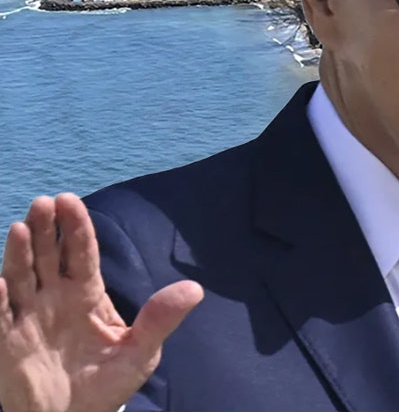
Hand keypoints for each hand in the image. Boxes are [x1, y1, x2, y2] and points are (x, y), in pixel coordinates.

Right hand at [0, 194, 202, 411]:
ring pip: (21, 277)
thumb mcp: (141, 351)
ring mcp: (28, 318)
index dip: (76, 227)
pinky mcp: (8, 343)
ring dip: (19, 253)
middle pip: (49, 256)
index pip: (81, 253)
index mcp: (86, 295)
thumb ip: (161, 319)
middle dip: (46, 229)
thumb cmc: (106, 383)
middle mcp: (54, 299)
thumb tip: (195, 288)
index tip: (69, 200)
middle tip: (44, 202)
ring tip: (22, 226)